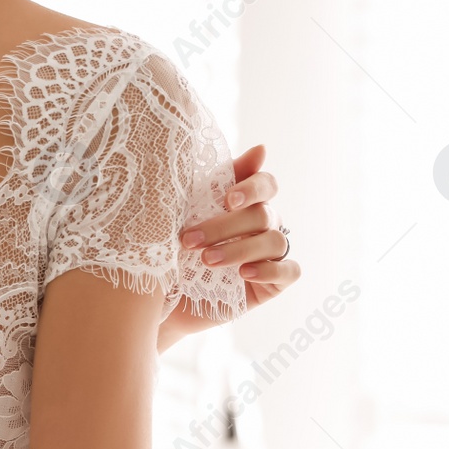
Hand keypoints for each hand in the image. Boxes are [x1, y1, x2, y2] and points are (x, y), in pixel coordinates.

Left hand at [164, 145, 300, 343]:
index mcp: (244, 203)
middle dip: (224, 226)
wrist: (159, 299)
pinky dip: (269, 270)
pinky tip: (244, 273)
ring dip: (240, 249)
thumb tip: (262, 148)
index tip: (227, 200)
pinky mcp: (273, 283)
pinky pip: (290, 270)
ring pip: (274, 240)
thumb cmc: (171, 250)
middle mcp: (262, 225)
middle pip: (262, 214)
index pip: (265, 183)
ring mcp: (270, 254)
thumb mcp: (184, 214)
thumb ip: (215, 183)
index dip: (252, 188)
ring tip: (207, 260)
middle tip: (189, 240)